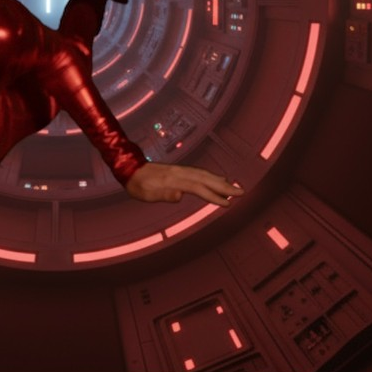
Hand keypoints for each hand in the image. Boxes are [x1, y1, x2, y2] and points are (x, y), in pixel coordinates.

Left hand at [124, 163, 243, 205]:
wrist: (130, 168)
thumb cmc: (137, 184)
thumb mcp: (145, 193)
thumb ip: (162, 194)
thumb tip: (179, 195)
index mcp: (173, 180)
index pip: (198, 188)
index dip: (214, 195)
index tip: (227, 203)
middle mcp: (180, 173)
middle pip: (206, 179)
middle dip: (224, 186)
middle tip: (241, 192)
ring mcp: (180, 170)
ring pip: (204, 174)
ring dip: (220, 181)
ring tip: (235, 187)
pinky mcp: (179, 171)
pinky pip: (199, 172)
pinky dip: (211, 176)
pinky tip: (218, 178)